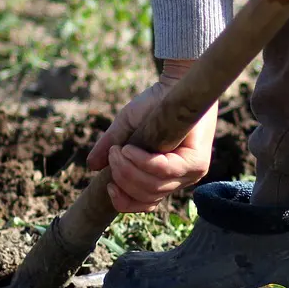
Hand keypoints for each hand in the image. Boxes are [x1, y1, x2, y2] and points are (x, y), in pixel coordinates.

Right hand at [87, 60, 217, 212]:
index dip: (124, 202)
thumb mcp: (126, 127)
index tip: (109, 186)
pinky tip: (130, 149)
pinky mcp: (197, 163)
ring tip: (119, 150)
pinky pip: (164, 171)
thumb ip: (110, 147)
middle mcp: (181, 180)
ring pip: (153, 187)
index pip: (145, 204)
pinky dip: (142, 162)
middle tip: (113, 155)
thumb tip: (91, 166)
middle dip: (122, 178)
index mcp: (165, 178)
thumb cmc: (153, 104)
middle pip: (146, 197)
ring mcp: (191, 174)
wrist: (175, 82)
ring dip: (128, 170)